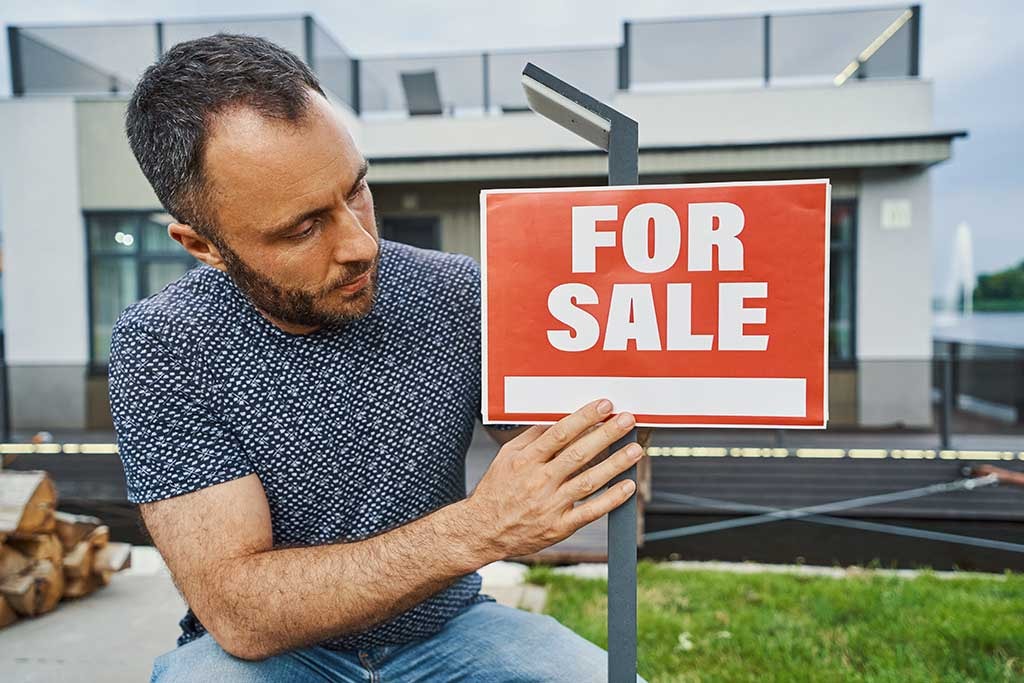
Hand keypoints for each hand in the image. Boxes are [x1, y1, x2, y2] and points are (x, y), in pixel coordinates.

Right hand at [465, 399, 642, 559]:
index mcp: (525, 460)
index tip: (604, 406)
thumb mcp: (506, 457)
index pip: (560, 433)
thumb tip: (556, 420)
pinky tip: (628, 486)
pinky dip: (611, 500)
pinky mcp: (558, 527)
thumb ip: (531, 438)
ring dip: (615, 464)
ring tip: (635, 449)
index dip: (584, 417)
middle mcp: (539, 481)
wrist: (483, 530)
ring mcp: (550, 505)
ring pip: (589, 481)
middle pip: (578, 453)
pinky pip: (589, 512)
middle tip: (627, 420)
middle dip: (606, 434)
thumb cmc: (496, 491)